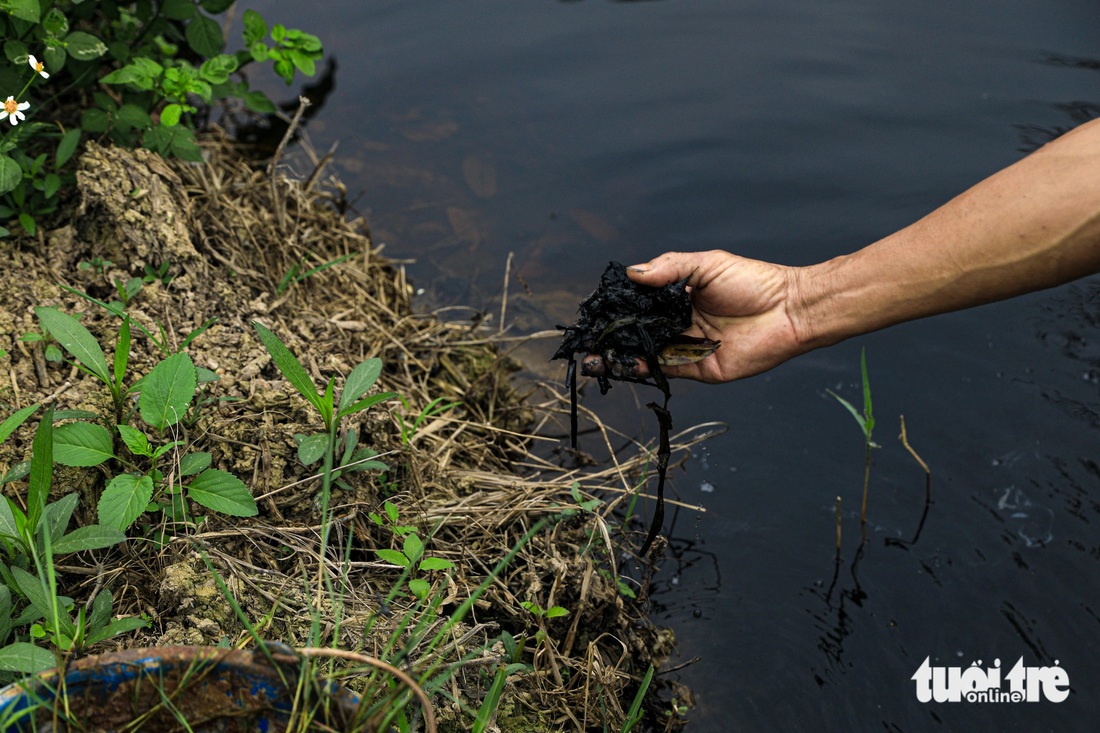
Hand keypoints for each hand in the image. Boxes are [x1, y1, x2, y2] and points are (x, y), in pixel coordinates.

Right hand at [581, 250, 803, 382]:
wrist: (789, 310)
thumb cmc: (752, 282)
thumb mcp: (705, 265)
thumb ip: (668, 268)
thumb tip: (631, 273)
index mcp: (679, 298)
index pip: (641, 306)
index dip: (618, 310)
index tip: (595, 313)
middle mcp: (680, 324)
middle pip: (639, 333)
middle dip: (612, 339)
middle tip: (587, 342)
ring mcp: (688, 347)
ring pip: (647, 355)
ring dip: (621, 358)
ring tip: (595, 360)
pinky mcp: (699, 368)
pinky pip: (666, 371)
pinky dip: (645, 369)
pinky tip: (625, 365)